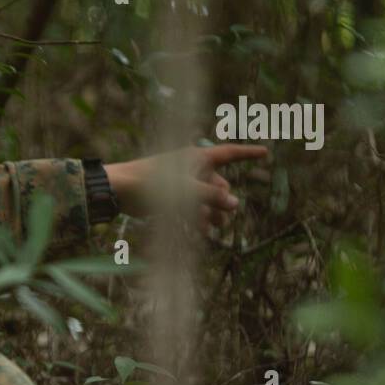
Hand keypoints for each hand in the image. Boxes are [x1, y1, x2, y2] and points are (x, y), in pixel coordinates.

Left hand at [104, 144, 268, 228]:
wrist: (119, 190)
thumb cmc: (150, 183)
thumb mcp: (186, 191)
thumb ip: (211, 197)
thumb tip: (235, 204)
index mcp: (197, 157)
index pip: (229, 153)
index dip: (248, 154)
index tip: (266, 152)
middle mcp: (191, 167)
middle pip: (218, 183)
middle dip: (223, 200)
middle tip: (223, 216)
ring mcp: (181, 182)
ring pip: (205, 198)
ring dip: (211, 211)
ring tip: (214, 227)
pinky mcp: (170, 195)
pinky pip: (191, 206)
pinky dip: (196, 216)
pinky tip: (199, 231)